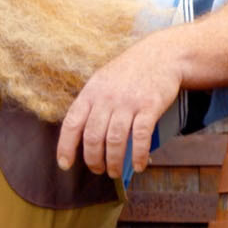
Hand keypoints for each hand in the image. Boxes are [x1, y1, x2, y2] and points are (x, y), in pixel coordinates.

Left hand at [56, 46, 181, 175]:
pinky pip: (140, 137)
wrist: (161, 55)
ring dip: (114, 162)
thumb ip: (93, 104)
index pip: (72, 123)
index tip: (65, 164)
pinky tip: (139, 166)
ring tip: (115, 172)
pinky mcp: (150, 107)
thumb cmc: (130, 71)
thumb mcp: (103, 81)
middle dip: (94, 160)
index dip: (66, 147)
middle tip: (99, 170)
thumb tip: (84, 136)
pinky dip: (139, 155)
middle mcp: (107, 98)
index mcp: (91, 93)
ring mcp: (129, 102)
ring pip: (115, 141)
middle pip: (93, 137)